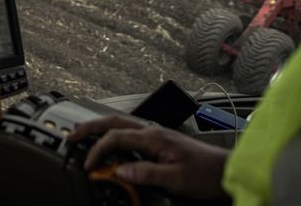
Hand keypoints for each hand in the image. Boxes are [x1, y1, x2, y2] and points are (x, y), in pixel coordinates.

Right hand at [67, 115, 229, 200]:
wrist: (229, 170)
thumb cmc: (207, 174)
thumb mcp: (176, 179)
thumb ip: (146, 173)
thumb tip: (120, 170)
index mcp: (155, 137)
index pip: (116, 138)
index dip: (98, 150)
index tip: (89, 165)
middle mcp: (154, 132)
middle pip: (113, 122)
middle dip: (90, 127)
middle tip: (71, 136)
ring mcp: (157, 136)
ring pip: (121, 126)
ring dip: (101, 130)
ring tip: (84, 136)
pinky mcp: (161, 143)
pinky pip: (130, 134)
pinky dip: (114, 137)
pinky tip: (111, 146)